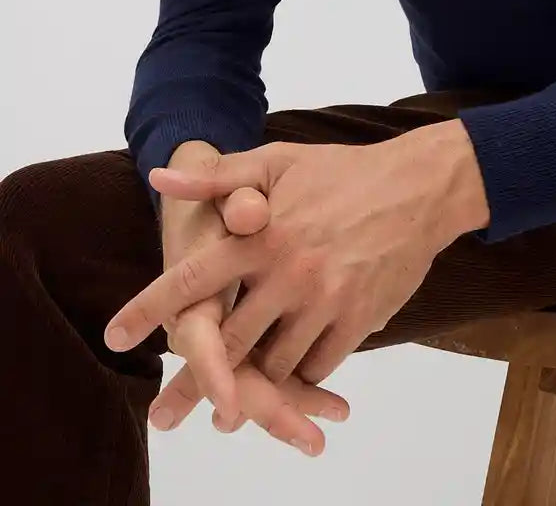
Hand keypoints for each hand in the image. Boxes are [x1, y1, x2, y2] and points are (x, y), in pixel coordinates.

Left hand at [106, 132, 464, 435]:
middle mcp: (288, 271)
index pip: (194, 278)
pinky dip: (301, 373)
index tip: (115, 336)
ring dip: (255, 379)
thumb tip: (158, 178)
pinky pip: (317, 366)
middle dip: (192, 384)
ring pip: (273, 363)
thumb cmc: (341, 173)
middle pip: (228, 342)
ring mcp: (325, 299)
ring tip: (238, 397)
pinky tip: (295, 366)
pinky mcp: (359, 318)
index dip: (151, 308)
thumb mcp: (277, 162)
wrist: (418, 187)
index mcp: (262, 234)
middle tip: (164, 413)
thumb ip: (217, 177)